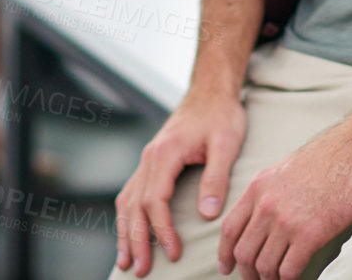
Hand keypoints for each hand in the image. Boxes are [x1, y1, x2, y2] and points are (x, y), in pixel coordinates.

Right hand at [115, 90, 246, 275]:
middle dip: (137, 240)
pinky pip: (132, 193)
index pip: (156, 200)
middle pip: (135, 206)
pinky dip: (127, 216)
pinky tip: (128, 232)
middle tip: (142, 270)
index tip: (174, 253)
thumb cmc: (221, 114)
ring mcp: (147, 160)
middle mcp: (149, 158)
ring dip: (126, 232)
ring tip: (127, 261)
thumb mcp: (226, 143)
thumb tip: (207, 215)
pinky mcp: (151, 162)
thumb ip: (215, 178)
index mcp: (165, 154)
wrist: (211, 90)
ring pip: (128, 201)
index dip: (162, 230)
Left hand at [217, 118, 351, 279]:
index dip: (224, 253)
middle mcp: (266, 206)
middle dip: (247, 273)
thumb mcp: (280, 171)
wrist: (351, 155)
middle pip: (244, 252)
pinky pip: (289, 270)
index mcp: (256, 189)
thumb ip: (264, 195)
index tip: (226, 267)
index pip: (230, 229)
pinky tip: (293, 279)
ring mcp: (286, 222)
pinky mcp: (309, 235)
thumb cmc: (321, 162)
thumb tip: (255, 219)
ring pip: (265, 266)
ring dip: (268, 279)